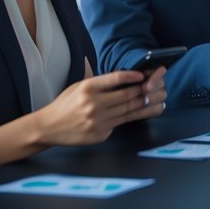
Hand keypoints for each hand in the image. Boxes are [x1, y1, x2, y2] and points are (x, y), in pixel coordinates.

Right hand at [33, 68, 167, 146]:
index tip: (145, 74)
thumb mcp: (80, 86)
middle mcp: (93, 104)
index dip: (133, 75)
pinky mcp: (99, 134)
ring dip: (148, 104)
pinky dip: (135, 117)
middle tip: (161, 85)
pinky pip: (120, 123)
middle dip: (147, 90)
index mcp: (88, 88)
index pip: (115, 78)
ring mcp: (97, 121)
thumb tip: (129, 78)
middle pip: (128, 96)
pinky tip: (148, 111)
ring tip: (161, 99)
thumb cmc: (66, 103)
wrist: (48, 127)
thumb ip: (102, 83)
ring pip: (129, 111)